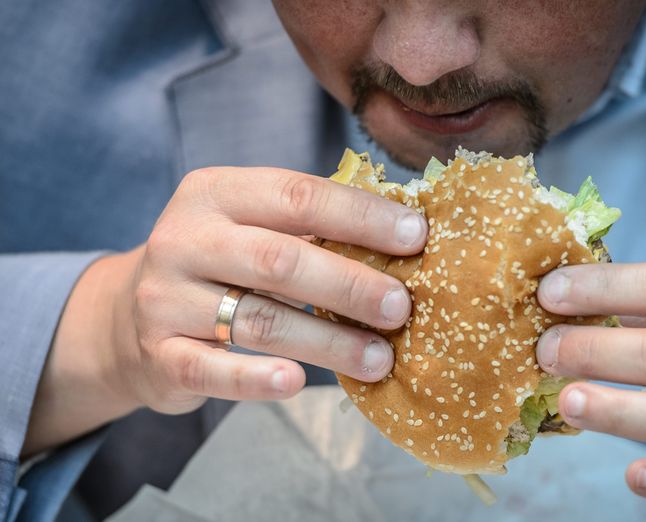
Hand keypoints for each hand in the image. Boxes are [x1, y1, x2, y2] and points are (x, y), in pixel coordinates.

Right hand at [24, 166, 426, 452]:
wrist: (129, 314)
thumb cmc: (218, 263)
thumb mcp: (251, 226)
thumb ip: (311, 225)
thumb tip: (406, 233)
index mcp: (216, 193)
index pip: (297, 196)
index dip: (361, 216)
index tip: (418, 236)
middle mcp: (184, 239)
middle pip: (279, 260)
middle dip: (350, 284)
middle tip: (402, 307)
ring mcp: (165, 298)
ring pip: (257, 320)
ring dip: (327, 342)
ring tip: (379, 358)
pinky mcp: (159, 354)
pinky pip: (212, 371)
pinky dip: (256, 379)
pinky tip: (298, 382)